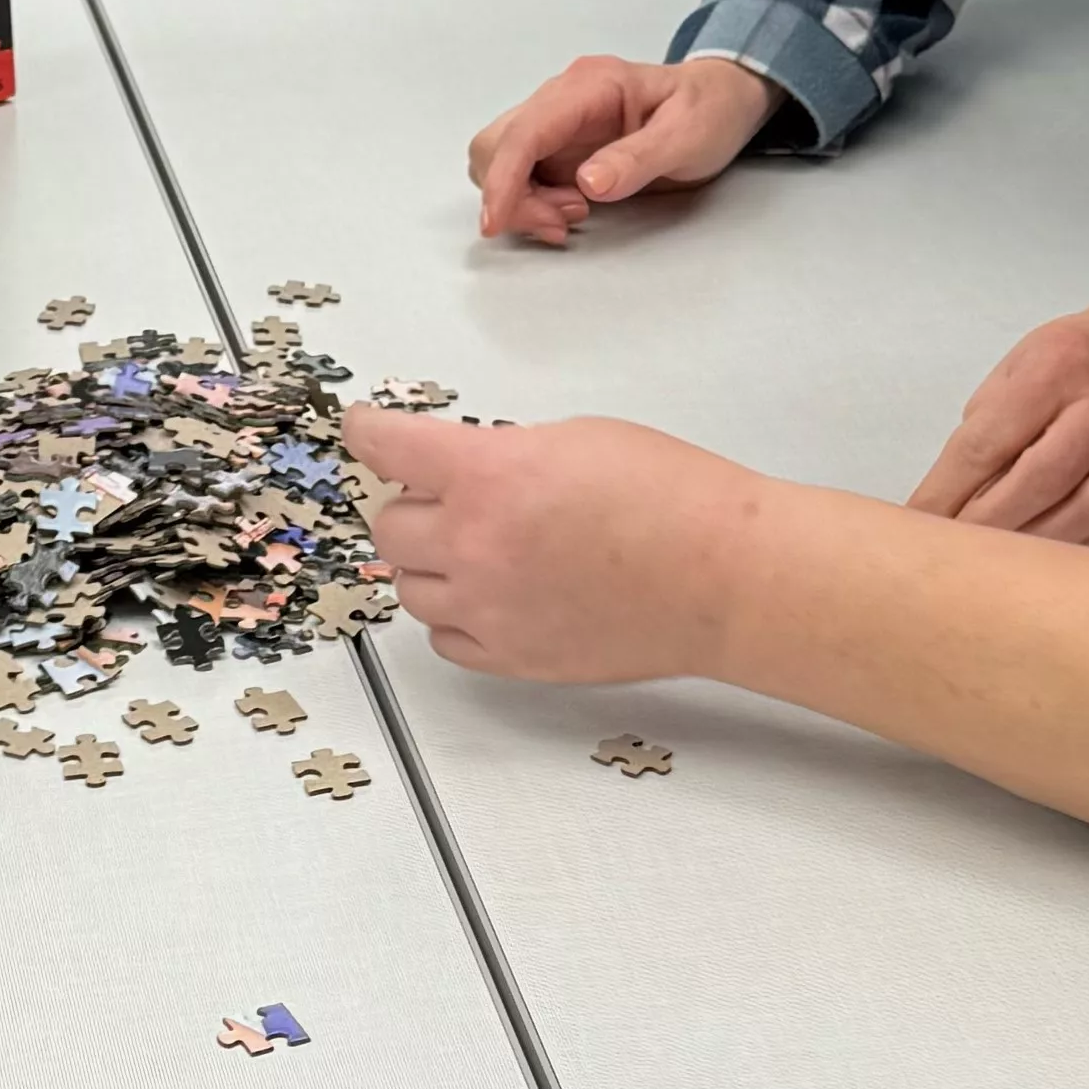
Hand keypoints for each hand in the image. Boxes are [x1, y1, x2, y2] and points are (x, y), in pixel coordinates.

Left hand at [347, 405, 760, 682]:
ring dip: (433, 564)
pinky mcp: (512, 658)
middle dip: (416, 505)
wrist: (724, 576)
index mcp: (488, 476)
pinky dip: (458, 617)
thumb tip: (471, 473)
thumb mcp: (577, 438)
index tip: (364, 431)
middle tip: (452, 499)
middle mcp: (475, 545)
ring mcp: (489, 609)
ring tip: (482, 551)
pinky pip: (446, 639)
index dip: (369, 433)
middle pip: (390, 527)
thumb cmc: (674, 499)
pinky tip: (493, 597)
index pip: (388, 447)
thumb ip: (506, 454)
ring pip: (409, 588)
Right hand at [467, 51, 782, 245]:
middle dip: (512, 195)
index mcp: (589, 86)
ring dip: (521, 201)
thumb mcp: (688, 135)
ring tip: (573, 217)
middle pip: (496, 146)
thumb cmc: (709, 110)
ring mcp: (556, 123)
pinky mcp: (558, 147)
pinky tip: (570, 212)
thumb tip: (587, 183)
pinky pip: (520, 176)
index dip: (503, 178)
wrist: (720, 102)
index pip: (525, 131)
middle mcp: (561, 99)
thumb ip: (638, 158)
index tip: (497, 221)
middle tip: (562, 224)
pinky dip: (531, 202)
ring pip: (500, 162)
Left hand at [909, 274, 1088, 549]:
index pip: (989, 442)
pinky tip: (1054, 572)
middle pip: (1040, 481)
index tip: (917, 525)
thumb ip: (983, 428)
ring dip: (1036, 549)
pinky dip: (1087, 558)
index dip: (946, 491)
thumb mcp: (1014, 369)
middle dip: (986, 527)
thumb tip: (945, 501)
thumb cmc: (1067, 362)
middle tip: (950, 560)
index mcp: (1055, 368)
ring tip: (996, 572)